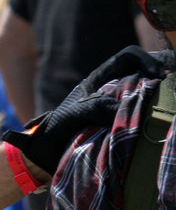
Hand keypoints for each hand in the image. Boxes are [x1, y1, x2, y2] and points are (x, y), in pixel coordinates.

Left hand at [3, 45, 168, 172]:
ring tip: (170, 104)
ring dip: (160, 95)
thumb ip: (93, 107)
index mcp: (98, 80)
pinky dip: (153, 113)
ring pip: (145, 92)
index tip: (159, 75)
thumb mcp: (72, 115)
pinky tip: (160, 121)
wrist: (47, 153)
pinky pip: (142, 113)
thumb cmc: (55, 130)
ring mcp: (116, 105)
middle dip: (161, 74)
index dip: (146, 59)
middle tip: (174, 87)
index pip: (127, 56)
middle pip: (143, 71)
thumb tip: (118, 109)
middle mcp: (110, 89)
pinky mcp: (120, 122)